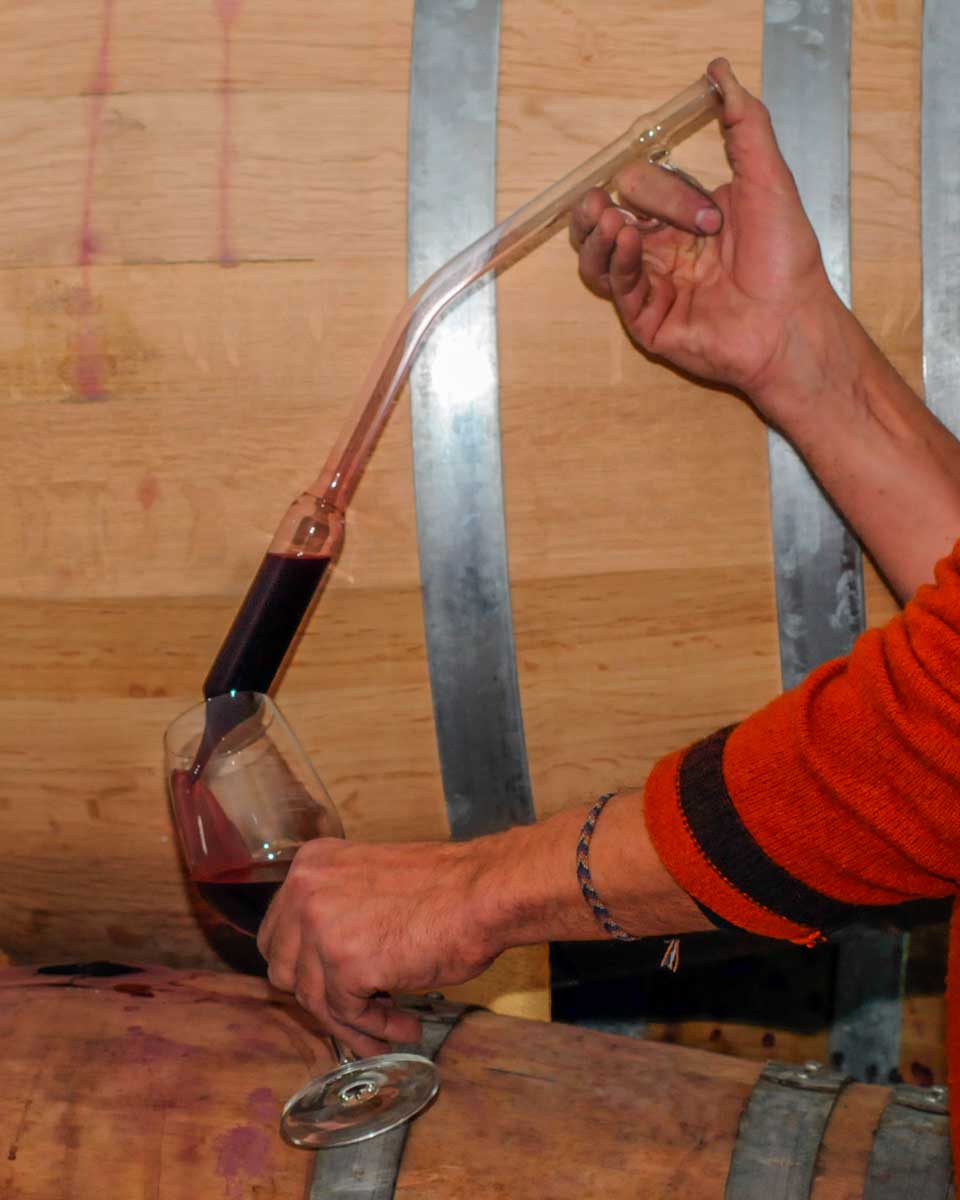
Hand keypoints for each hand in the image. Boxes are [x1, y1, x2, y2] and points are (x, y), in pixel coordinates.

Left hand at [257, 837, 493, 1055]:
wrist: (482, 893)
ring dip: (352, 1021)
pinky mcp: (345, 964)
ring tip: (389, 1028)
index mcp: (311, 864)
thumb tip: (324, 961)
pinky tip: (403, 1027)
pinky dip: (373, 1027)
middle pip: (284, 968)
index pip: (279, 931)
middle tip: (354, 1007)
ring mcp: (321, 927)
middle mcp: (305, 890)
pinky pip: (347, 1013)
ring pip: (314, 998)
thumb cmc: (444, 887)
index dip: (304, 965)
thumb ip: (339, 909)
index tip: (329, 984)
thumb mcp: (371, 881)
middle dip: (318, 995)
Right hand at [571, 58, 847, 428]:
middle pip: (607, 219)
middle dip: (606, 204)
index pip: (644, 191)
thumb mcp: (767, 177)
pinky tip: (627, 242)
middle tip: (605, 199)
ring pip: (598, 258)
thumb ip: (744, 123)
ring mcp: (652, 289)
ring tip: (602, 216)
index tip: (711, 215)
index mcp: (683, 221)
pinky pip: (617, 289)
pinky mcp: (647, 323)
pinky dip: (617, 262)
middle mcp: (663, 253)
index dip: (664, 191)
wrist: (792, 321)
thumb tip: (720, 71)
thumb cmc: (785, 259)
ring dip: (593, 234)